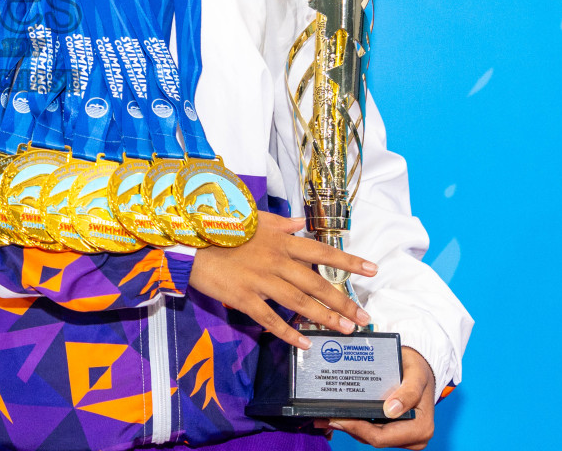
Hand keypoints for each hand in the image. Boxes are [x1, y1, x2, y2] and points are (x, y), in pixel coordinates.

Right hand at [186, 213, 376, 347]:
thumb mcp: (254, 219)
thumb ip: (281, 223)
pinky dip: (288, 332)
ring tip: (344, 330)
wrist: (190, 241)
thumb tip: (301, 222)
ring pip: (299, 302)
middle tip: (363, 317)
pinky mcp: (244, 297)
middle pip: (316, 284)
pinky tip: (304, 343)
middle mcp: (276, 261)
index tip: (372, 270)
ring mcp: (260, 280)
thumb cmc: (221, 229)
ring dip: (324, 318)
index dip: (348, 261)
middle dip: (343, 301)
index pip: (322, 252)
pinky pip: (270, 318)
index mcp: (281, 241)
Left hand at [318, 347, 435, 448]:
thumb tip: (391, 411)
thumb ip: (408, 393)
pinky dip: (355, 422)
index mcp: (420, 429)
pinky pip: (371, 430)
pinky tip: (338, 414)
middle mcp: (412, 438)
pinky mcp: (392, 430)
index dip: (358, 429)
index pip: (383, 437)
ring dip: (348, 426)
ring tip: (325, 414)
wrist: (419, 367)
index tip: (338, 417)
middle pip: (373, 438)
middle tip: (324, 416)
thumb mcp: (416, 376)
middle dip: (349, 427)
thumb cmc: (418, 370)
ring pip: (369, 436)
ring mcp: (401, 436)